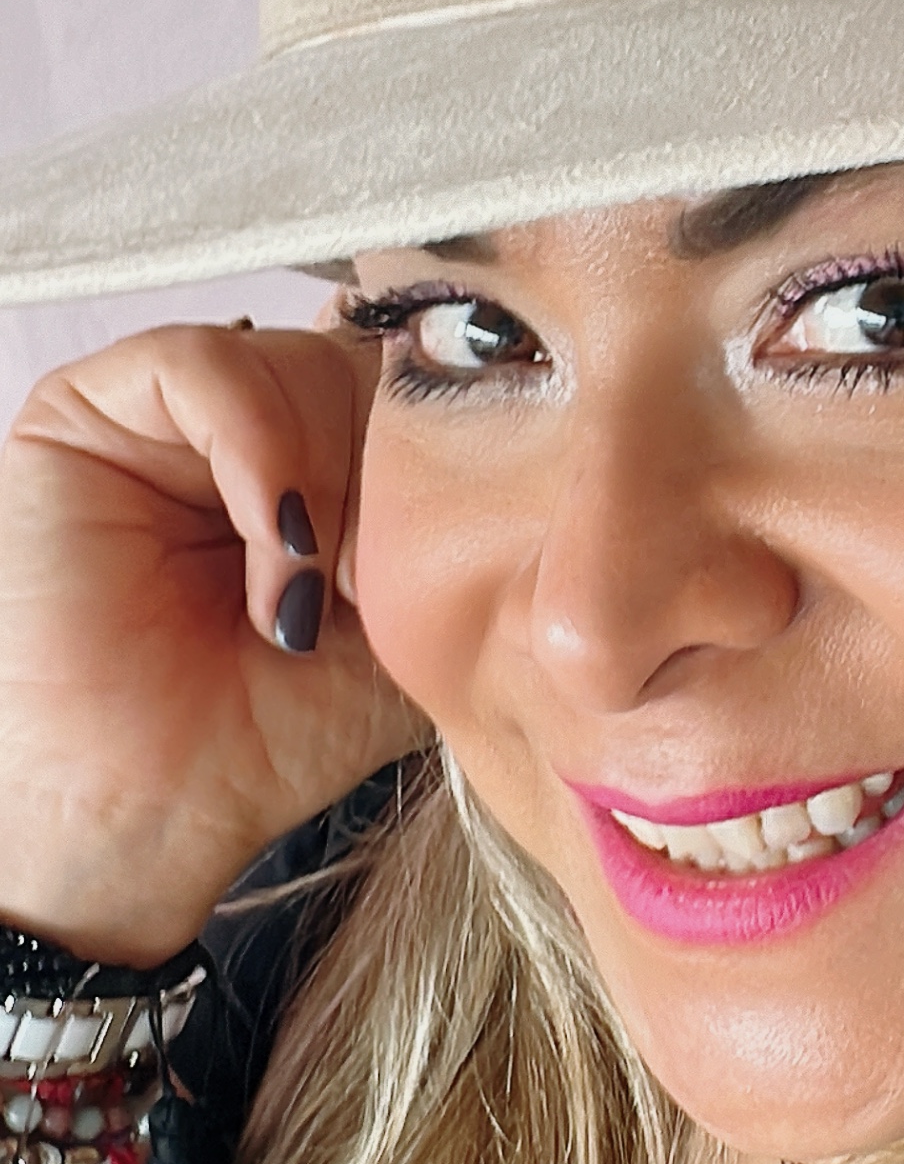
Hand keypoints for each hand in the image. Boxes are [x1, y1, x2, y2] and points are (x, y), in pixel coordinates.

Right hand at [0, 319, 423, 960]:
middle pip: (366, 357)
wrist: (152, 809)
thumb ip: (473, 524)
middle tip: (373, 584)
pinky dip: (260, 452)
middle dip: (392, 466)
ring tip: (306, 592)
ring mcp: (164, 409)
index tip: (456, 553)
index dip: (454, 450)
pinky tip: (272, 547)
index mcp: (322, 457)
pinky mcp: (85, 407)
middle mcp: (246, 417)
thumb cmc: (270, 733)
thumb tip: (557, 449)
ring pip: (296, 354)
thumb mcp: (417, 619)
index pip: (415, 383)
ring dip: (325, 477)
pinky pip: (204, 362)